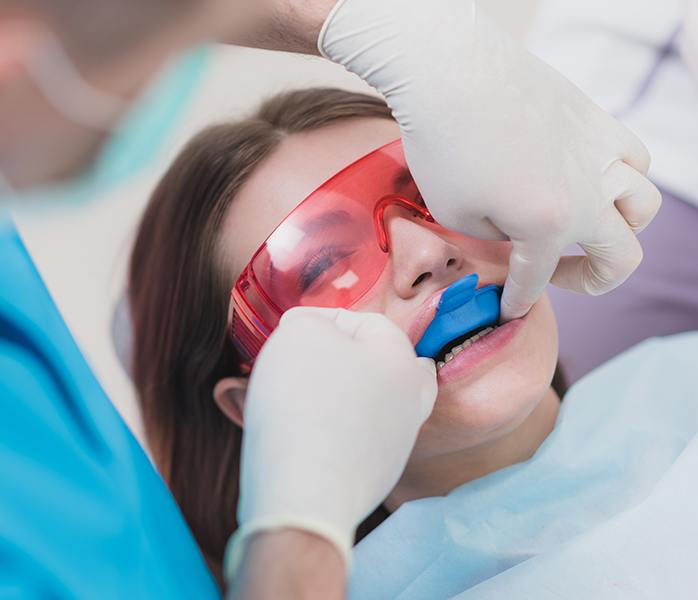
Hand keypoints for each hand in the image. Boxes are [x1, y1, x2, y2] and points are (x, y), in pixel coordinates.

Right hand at [225, 307, 436, 578]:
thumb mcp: (299, 334)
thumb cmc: (304, 402)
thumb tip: (311, 330)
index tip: (287, 332)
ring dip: (341, 393)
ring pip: (372, 402)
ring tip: (302, 396)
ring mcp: (398, 441)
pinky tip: (307, 432)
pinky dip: (336, 429)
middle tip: (309, 361)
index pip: (363, 321)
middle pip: (382, 364)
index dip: (320, 320)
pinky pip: (357, 438)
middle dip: (345, 358)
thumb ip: (308, 321)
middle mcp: (411, 399)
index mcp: (401, 358)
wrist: (305, 494)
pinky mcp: (378, 476)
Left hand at [320, 0, 660, 320]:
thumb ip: (496, 237)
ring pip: (643, 205)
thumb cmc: (443, 145)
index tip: (507, 311)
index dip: (518, 300)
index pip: (537, 279)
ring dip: (621, 229)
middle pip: (622, 257)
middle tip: (559, 276)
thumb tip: (515, 232)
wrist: (450, 71)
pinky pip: (634, 157)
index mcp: (548, 225)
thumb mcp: (455, 214)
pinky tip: (594, 178)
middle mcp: (588, 193)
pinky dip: (624, 178)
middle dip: (591, 281)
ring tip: (587, 228)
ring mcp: (599, 153)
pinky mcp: (597, 119)